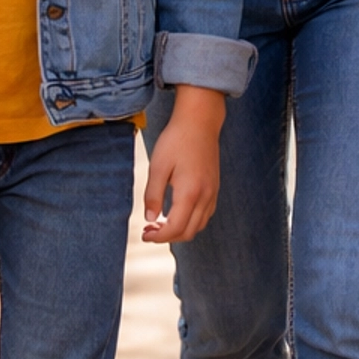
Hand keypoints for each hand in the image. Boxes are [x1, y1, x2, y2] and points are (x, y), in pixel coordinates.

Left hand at [143, 87, 225, 244]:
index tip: (144, 234)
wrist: (200, 121)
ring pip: (199, 225)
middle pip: (189, 232)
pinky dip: (191, 221)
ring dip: (180, 230)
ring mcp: (212, 192)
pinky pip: (205, 214)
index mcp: (189, 192)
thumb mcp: (157, 166)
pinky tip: (177, 212)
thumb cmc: (176, 140)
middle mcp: (205, 196)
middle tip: (149, 229)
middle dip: (168, 237)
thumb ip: (152, 195)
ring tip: (161, 222)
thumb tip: (149, 218)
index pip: (175, 228)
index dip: (158, 237)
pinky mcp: (214, 187)